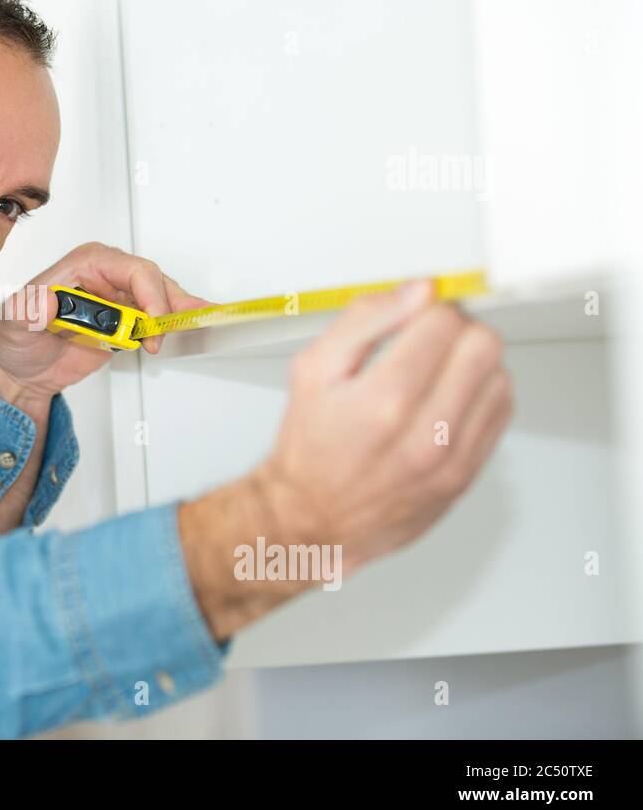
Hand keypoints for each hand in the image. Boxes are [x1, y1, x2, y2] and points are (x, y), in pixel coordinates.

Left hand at [0, 242, 209, 407]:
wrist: (16, 370)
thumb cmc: (13, 337)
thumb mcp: (14, 322)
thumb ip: (28, 309)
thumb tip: (47, 299)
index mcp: (83, 265)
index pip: (128, 269)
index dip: (148, 291)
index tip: (151, 320)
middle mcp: (105, 278)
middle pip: (152, 281)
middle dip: (168, 304)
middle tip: (169, 332)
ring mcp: (118, 301)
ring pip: (160, 298)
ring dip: (176, 314)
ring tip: (193, 328)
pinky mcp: (124, 324)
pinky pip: (156, 319)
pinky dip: (173, 323)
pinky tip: (192, 327)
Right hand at [257, 279, 513, 573]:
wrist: (312, 517)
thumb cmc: (309, 447)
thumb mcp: (312, 371)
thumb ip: (364, 321)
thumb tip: (416, 291)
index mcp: (382, 400)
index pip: (443, 321)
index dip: (426, 308)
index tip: (412, 316)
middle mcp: (424, 433)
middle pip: (483, 345)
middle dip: (457, 331)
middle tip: (429, 339)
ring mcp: (450, 459)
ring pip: (499, 377)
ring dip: (471, 364)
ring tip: (435, 374)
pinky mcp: (466, 476)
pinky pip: (501, 414)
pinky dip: (480, 396)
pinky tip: (447, 400)